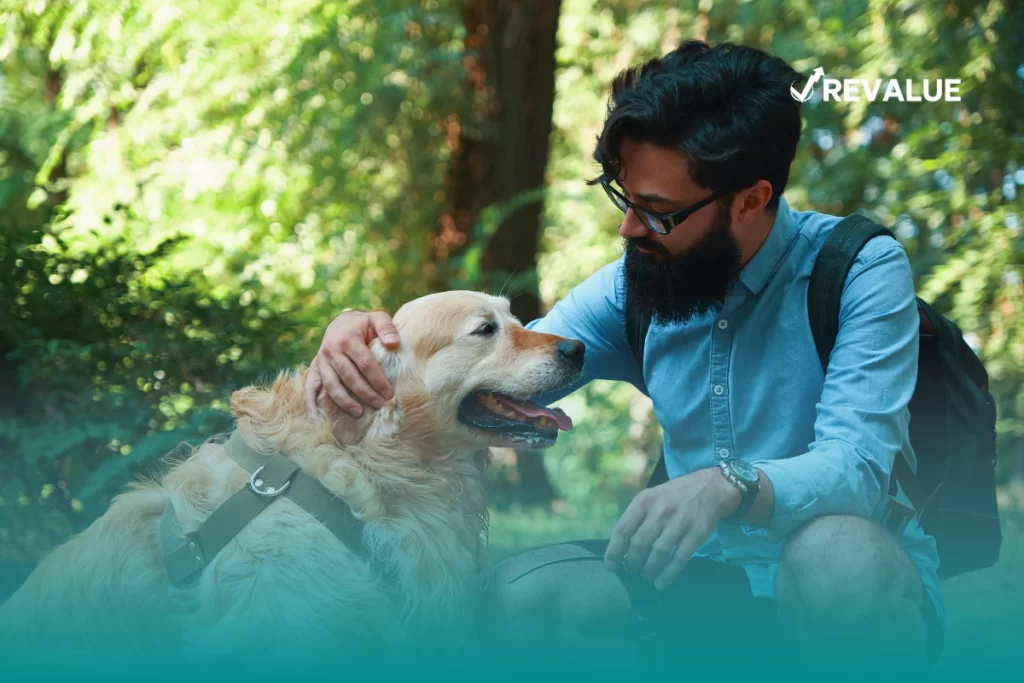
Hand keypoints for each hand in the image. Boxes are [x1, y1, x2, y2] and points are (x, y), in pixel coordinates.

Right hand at [304, 310, 400, 417]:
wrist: (341, 322)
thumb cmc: (363, 324)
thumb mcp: (377, 318)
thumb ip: (387, 328)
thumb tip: (393, 344)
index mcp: (348, 338)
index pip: (365, 363)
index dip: (378, 380)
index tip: (389, 393)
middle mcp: (332, 350)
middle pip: (350, 377)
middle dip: (366, 393)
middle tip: (380, 405)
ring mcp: (321, 360)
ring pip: (332, 385)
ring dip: (345, 401)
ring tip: (359, 413)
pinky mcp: (314, 368)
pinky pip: (310, 386)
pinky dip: (311, 402)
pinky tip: (317, 418)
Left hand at [604, 467, 740, 589]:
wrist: (708, 488)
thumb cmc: (672, 497)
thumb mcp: (650, 498)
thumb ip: (636, 519)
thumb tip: (620, 549)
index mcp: (644, 501)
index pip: (623, 529)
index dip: (614, 551)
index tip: (610, 566)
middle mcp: (660, 511)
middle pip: (640, 544)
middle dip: (632, 563)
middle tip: (632, 571)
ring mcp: (680, 522)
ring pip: (659, 553)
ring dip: (649, 570)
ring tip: (646, 575)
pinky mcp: (697, 534)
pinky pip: (679, 559)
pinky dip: (668, 574)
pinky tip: (661, 582)